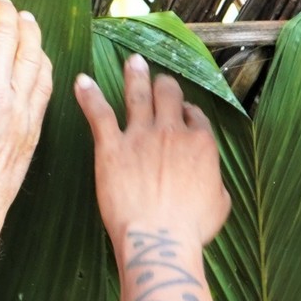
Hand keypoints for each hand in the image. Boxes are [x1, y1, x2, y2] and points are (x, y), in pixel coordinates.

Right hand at [0, 0, 52, 234]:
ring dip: (29, 30)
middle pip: (6, 34)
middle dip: (4, 11)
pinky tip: (38, 53)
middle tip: (1, 3)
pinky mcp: (34, 124)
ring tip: (24, 18)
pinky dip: (43, 61)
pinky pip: (45, 82)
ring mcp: (19, 108)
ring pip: (33, 54)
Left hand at [76, 54, 232, 245]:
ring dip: (135, 75)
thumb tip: (212, 180)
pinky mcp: (111, 147)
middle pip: (168, 94)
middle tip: (159, 79)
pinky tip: (81, 81)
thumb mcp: (220, 204)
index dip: (188, 112)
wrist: (159, 240)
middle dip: (164, 84)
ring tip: (132, 61)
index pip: (195, 115)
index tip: (183, 113)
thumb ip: (216, 182)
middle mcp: (171, 132)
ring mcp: (140, 137)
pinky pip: (99, 113)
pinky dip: (89, 96)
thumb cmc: (190, 229)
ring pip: (138, 94)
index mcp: (201, 143)